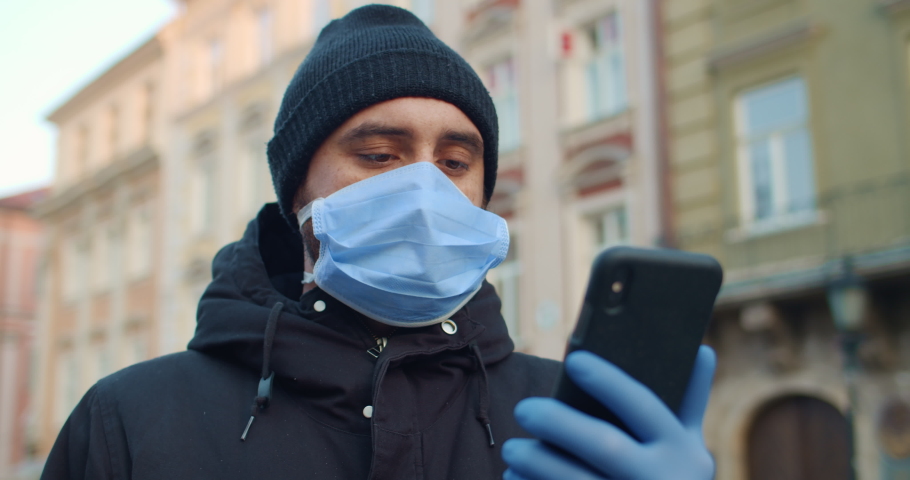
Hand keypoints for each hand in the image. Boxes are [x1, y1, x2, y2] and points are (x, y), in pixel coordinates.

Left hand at [502, 346, 715, 479]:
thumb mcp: (690, 450)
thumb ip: (691, 402)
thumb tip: (703, 350)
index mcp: (681, 451)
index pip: (644, 406)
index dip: (610, 381)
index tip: (574, 360)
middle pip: (605, 445)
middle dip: (560, 424)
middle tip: (524, 408)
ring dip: (538, 465)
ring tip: (512, 449)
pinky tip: (515, 479)